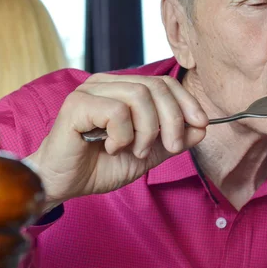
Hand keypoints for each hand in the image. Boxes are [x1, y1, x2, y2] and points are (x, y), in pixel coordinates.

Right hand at [28, 74, 207, 207]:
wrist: (64, 185)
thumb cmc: (100, 166)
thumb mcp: (148, 153)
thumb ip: (173, 140)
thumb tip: (202, 127)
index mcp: (123, 88)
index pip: (164, 83)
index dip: (187, 102)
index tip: (201, 124)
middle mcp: (107, 83)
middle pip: (156, 87)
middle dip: (172, 120)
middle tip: (171, 147)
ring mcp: (90, 90)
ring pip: (139, 96)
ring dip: (147, 131)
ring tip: (136, 150)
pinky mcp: (76, 104)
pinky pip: (116, 112)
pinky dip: (122, 135)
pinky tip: (110, 147)